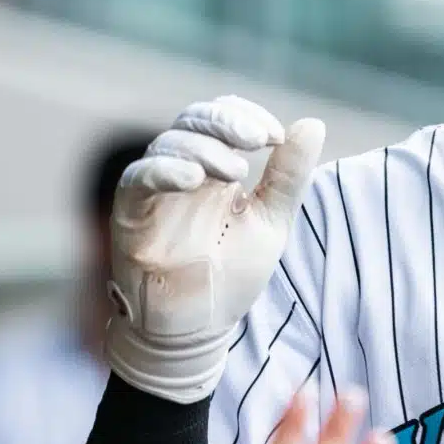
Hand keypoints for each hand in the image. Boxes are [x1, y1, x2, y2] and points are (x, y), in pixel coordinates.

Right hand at [108, 97, 324, 402]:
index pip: (223, 115)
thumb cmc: (230, 274)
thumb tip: (312, 124)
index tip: (275, 137)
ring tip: (236, 172)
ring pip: (169, 143)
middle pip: (195, 119)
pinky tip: (192, 179)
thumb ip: (288, 176)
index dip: (247, 115)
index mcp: (216, 167)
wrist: (196, 328)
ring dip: (205, 149)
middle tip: (260, 140)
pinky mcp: (130, 212)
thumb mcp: (270, 221)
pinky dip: (164, 170)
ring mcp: (155, 189)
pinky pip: (139, 178)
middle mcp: (183, 170)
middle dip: (228, 122)